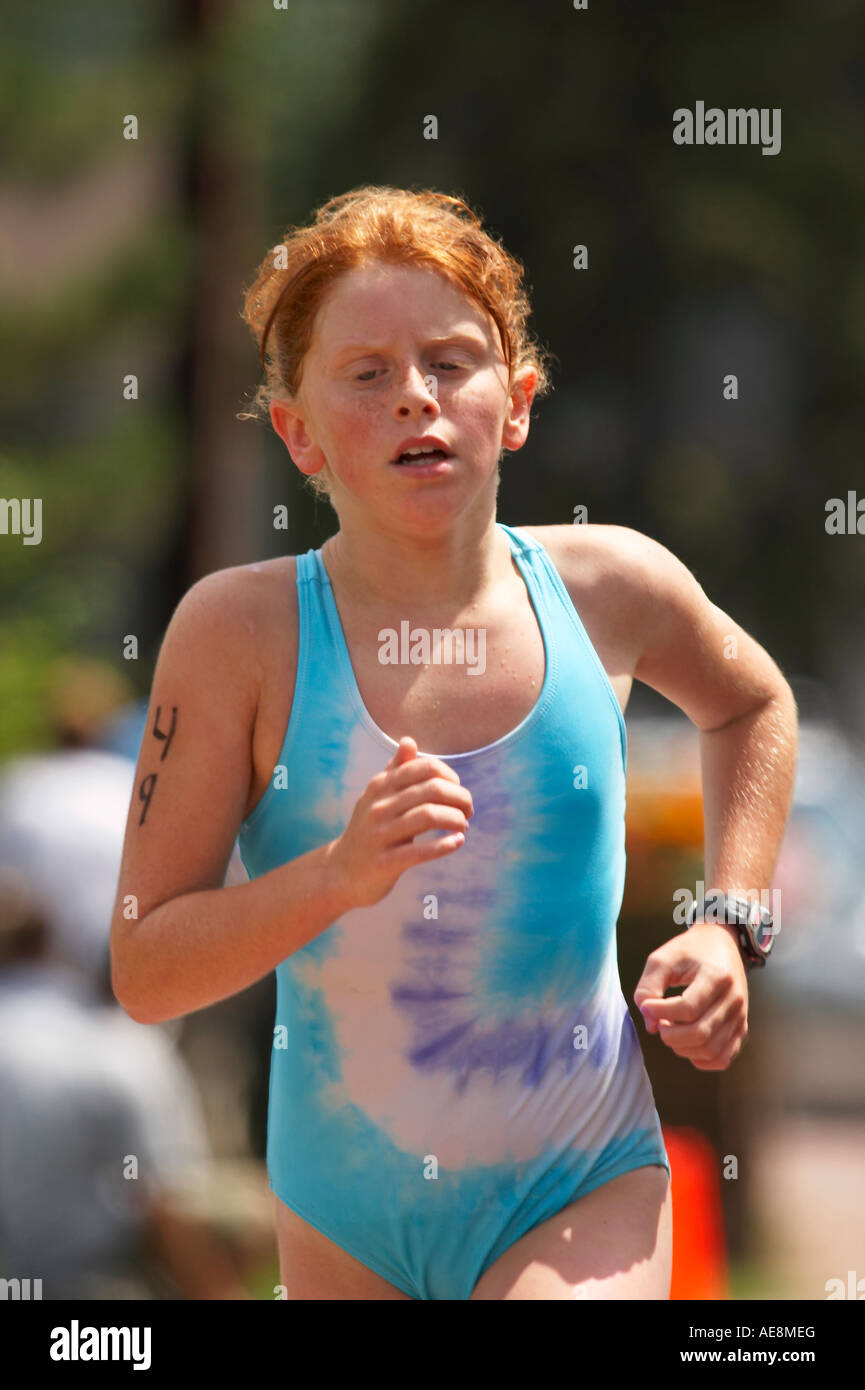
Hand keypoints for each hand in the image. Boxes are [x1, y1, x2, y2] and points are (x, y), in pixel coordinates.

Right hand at [325, 736, 473, 908]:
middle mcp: (378, 806)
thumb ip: (395, 770)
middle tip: (468, 810)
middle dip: (460, 798)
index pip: (424, 768)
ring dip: (456, 819)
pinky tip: (458, 842)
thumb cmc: (368, 830)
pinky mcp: (385, 862)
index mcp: (379, 786)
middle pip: (432, 790)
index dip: (450, 776)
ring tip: (464, 826)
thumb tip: (408, 741)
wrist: (341, 872)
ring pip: (429, 816)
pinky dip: (446, 845)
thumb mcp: (377, 797)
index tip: (458, 790)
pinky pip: (421, 851)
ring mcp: (380, 834)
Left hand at [633, 923, 748, 1070]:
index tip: (648, 1007)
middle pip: (700, 1033)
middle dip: (670, 1035)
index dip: (661, 1012)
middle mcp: (734, 998)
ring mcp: (740, 1015)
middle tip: (659, 1023)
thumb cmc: (689, 950)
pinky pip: (724, 1057)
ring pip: (711, 1050)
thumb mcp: (662, 960)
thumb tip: (650, 1024)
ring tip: (671, 1031)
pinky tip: (687, 1045)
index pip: (687, 1008)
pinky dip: (702, 1059)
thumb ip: (648, 988)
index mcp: (716, 976)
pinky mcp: (741, 1027)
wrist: (721, 943)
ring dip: (683, 1048)